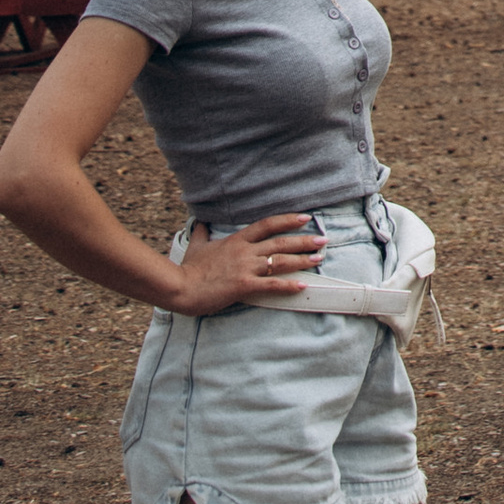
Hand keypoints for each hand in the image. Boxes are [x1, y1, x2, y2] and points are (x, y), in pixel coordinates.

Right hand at [170, 212, 324, 315]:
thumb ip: (201, 232)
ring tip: (318, 259)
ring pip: (280, 262)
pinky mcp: (244, 286)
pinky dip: (288, 285)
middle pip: (280, 242)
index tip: (305, 218)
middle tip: (322, 240)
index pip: (267, 225)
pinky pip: (271, 285)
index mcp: (237, 240)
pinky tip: (302, 285)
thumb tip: (199, 223)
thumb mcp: (196, 245)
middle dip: (304, 241)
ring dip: (302, 260)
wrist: (180, 286)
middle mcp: (245, 252)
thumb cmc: (188, 268)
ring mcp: (245, 268)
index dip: (287, 220)